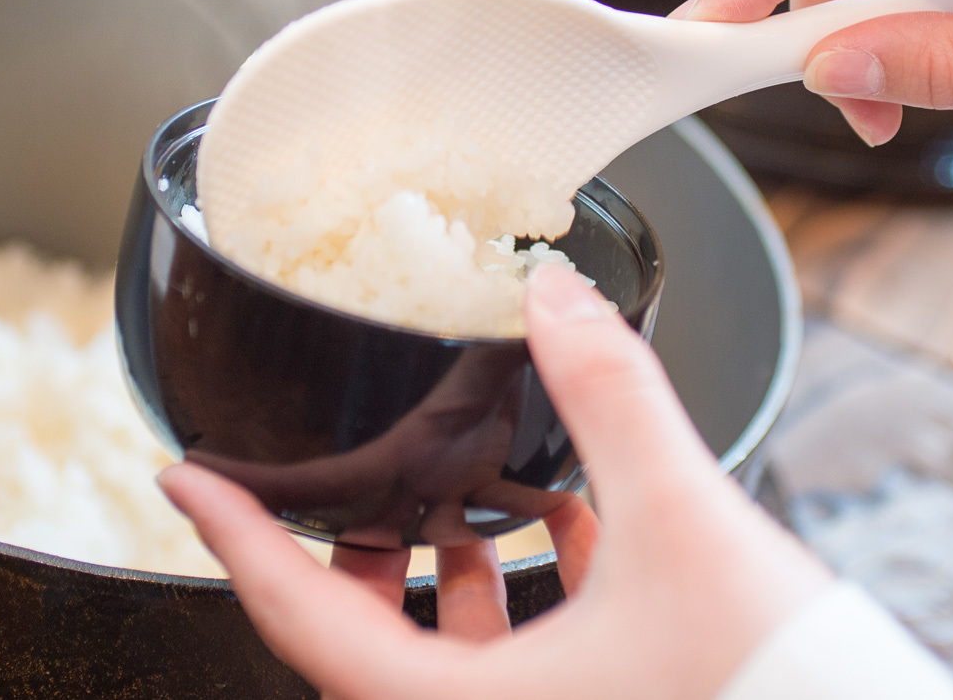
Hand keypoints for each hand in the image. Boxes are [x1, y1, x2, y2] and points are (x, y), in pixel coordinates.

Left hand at [158, 266, 831, 699]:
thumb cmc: (770, 688)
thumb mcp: (683, 521)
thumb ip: (611, 396)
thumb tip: (558, 292)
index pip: (302, 618)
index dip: (233, 540)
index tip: (183, 481)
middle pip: (362, 643)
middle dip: (351, 550)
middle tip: (338, 475)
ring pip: (443, 661)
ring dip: (444, 577)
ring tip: (458, 499)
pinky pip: (520, 672)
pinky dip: (528, 605)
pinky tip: (576, 533)